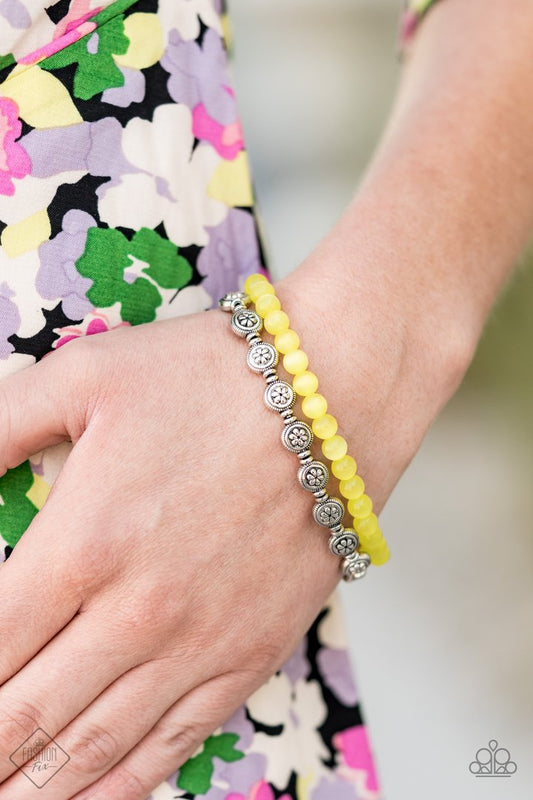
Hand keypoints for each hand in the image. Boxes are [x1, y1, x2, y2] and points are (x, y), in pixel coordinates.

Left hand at [0, 255, 467, 798]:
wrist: (334, 395)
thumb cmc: (211, 379)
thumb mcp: (84, 377)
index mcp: (83, 545)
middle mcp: (137, 614)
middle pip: (25, 717)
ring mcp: (199, 645)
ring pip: (94, 749)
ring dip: (34, 784)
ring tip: (4, 796)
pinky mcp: (249, 655)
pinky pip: (172, 745)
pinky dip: (119, 786)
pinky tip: (87, 797)